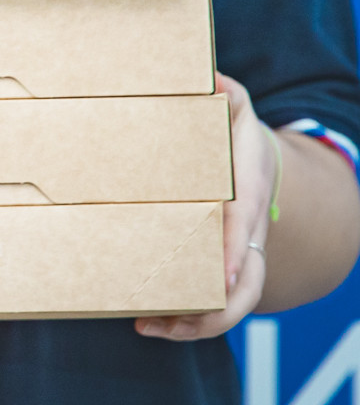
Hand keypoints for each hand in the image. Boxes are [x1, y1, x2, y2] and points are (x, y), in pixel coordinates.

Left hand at [135, 74, 275, 340]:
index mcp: (248, 193)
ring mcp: (239, 252)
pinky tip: (149, 319)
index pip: (245, 226)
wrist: (256, 161)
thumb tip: (209, 78)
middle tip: (168, 319)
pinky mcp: (221, 265)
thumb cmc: (233, 134)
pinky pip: (213, 301)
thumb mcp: (236, 109)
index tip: (227, 273)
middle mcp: (248, 230)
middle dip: (215, 309)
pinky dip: (187, 318)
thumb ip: (226, 92)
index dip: (238, 250)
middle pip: (246, 282)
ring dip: (195, 322)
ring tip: (148, 326)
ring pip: (232, 302)